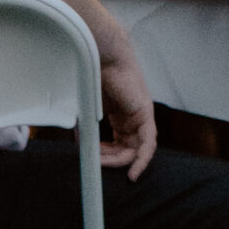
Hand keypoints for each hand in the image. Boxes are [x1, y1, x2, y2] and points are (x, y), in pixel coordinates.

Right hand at [94, 27, 159, 178]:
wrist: (102, 56)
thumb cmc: (93, 75)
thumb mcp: (86, 109)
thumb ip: (85, 128)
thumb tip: (81, 147)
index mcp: (122, 115)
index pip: (118, 143)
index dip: (107, 156)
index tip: (95, 164)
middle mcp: (133, 118)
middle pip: (127, 148)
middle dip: (110, 160)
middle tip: (95, 164)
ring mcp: (141, 117)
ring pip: (136, 149)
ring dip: (119, 160)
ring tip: (103, 164)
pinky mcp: (146, 115)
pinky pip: (148, 145)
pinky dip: (142, 160)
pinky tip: (132, 172)